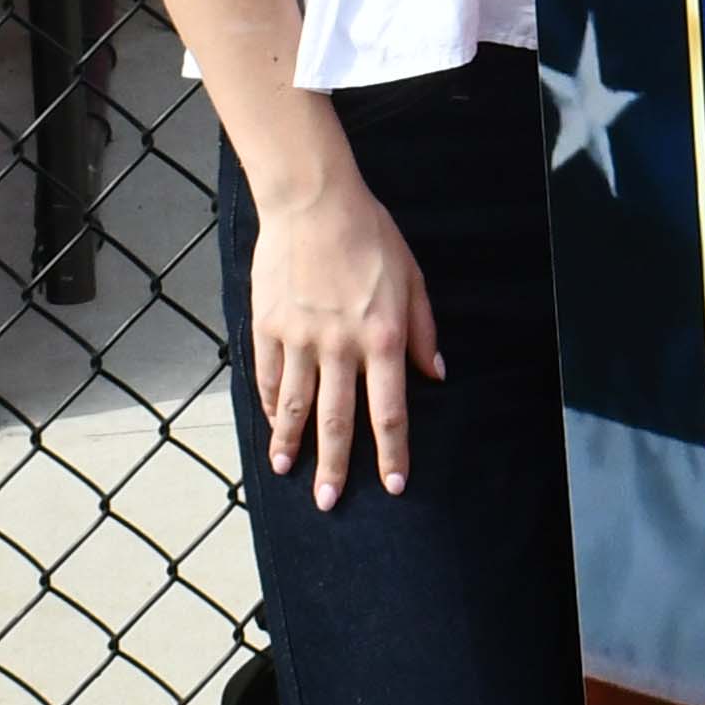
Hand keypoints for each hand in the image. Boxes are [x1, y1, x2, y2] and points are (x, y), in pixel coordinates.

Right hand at [247, 158, 442, 503]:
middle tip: (328, 503)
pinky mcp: (269, 325)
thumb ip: (424, 331)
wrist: (313, 201)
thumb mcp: (412, 278)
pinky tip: (270, 422)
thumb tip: (436, 375)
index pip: (389, 411)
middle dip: (334, 467)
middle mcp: (341, 346)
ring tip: (285, 472)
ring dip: (290, 443)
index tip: (393, 485)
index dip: (392, 452)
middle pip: (338, 421)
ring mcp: (300, 338)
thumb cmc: (370, 235)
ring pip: (294, 405)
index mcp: (383, 338)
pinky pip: (268, 374)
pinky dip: (269, 402)